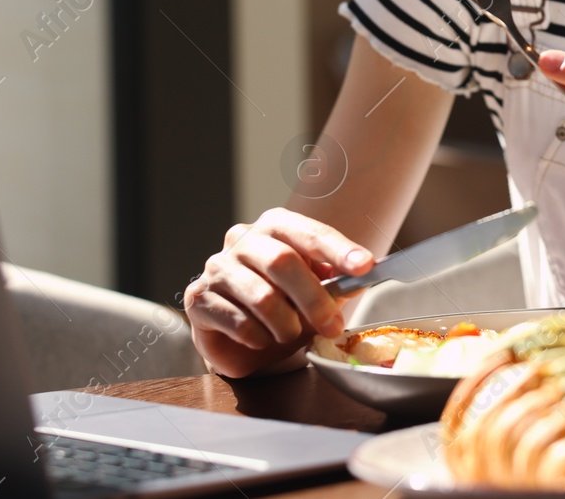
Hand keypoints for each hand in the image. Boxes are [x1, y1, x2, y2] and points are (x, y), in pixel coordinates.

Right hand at [183, 207, 374, 378]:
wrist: (242, 338)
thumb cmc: (284, 305)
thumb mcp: (316, 291)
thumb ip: (338, 282)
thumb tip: (365, 275)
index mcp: (275, 225)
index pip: (309, 233)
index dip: (338, 249)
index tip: (364, 266)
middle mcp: (243, 239)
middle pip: (283, 262)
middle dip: (314, 299)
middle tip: (332, 326)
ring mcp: (217, 266)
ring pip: (262, 297)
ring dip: (285, 324)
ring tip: (290, 334)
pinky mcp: (199, 298)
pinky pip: (239, 322)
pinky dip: (260, 338)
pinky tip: (262, 339)